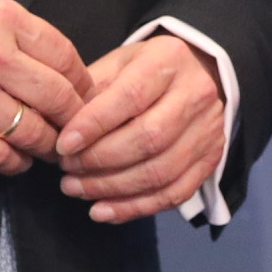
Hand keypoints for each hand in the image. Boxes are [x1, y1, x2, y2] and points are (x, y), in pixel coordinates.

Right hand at [0, 0, 91, 175]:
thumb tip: (55, 67)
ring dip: (47, 146)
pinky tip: (16, 159)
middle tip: (77, 130)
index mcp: (2, 19)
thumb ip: (16, 33)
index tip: (85, 95)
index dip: (83, 83)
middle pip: (58, 98)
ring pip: (33, 133)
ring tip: (49, 148)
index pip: (66, 57)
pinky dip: (14, 163)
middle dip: (74, 120)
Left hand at [55, 34, 226, 221]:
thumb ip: (90, 92)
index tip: (63, 145)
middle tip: (67, 170)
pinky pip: (174, 194)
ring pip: (161, 172)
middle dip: (100, 161)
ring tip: (77, 190)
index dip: (94, 124)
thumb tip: (59, 129)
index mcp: (168, 61)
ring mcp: (209, 130)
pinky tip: (103, 210)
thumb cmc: (145, 70)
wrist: (197, 73)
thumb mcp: (116, 64)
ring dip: (113, 188)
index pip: (131, 96)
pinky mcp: (212, 159)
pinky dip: (135, 208)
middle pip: (148, 138)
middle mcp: (196, 94)